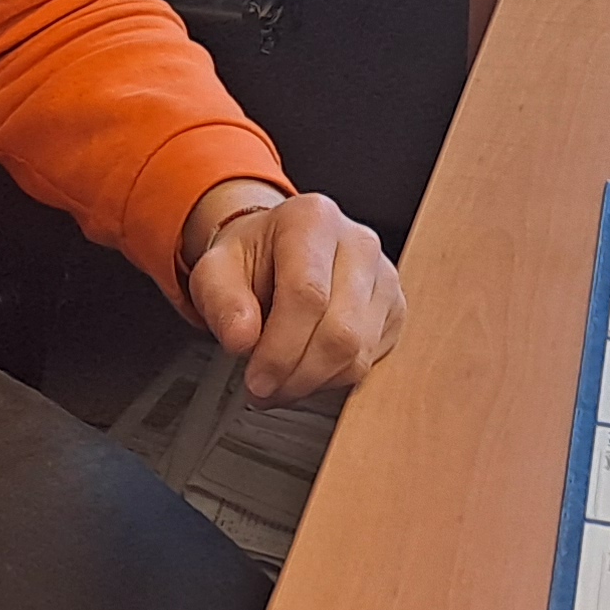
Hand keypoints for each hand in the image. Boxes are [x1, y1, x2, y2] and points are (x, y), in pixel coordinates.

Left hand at [181, 180, 404, 402]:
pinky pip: (371, 361)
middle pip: (340, 331)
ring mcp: (383, 276)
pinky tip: (307, 368)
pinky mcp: (394, 308)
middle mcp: (358, 243)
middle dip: (297, 374)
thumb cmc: (252, 258)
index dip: (280, 349)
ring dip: (315, 382)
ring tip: (281, 381)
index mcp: (313, 220)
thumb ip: (221, 301)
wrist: (277, 250)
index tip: (257, 379)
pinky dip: (334, 378)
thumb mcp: (215, 269)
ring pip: (359, 353)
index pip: (307, 295)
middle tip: (265, 389)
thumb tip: (242, 339)